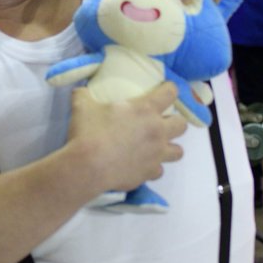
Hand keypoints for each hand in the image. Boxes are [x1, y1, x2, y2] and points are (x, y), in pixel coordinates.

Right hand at [67, 81, 187, 196]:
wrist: (88, 167)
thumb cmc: (88, 132)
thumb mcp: (83, 106)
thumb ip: (84, 95)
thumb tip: (80, 90)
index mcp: (146, 109)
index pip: (170, 93)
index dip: (170, 90)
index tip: (165, 91)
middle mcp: (157, 131)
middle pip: (182, 125)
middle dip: (174, 122)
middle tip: (161, 123)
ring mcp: (156, 155)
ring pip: (178, 151)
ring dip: (170, 148)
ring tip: (157, 147)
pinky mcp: (149, 173)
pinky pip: (159, 171)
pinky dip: (153, 168)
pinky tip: (142, 165)